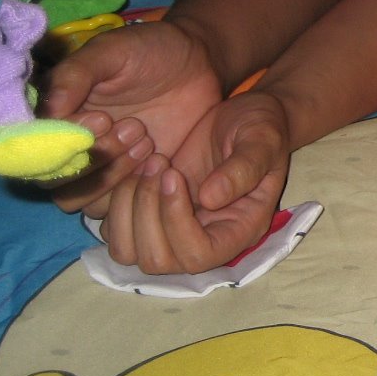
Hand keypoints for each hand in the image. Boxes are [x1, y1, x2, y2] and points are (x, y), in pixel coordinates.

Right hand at [41, 20, 221, 216]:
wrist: (199, 63)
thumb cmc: (151, 51)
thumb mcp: (112, 50)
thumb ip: (76, 75)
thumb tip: (49, 110)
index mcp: (55, 115)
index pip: (36, 147)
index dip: (64, 141)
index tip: (103, 119)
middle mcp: (69, 146)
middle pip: (54, 180)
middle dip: (93, 159)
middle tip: (134, 127)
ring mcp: (98, 167)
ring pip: (78, 200)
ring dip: (111, 177)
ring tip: (146, 139)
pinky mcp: (130, 180)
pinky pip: (115, 206)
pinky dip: (134, 189)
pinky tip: (160, 157)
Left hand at [98, 89, 289, 274]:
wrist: (242, 115)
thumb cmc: (259, 127)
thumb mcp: (262, 139)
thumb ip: (244, 167)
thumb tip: (210, 199)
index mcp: (238, 230)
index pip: (199, 255)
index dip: (177, 223)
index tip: (173, 175)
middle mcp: (204, 239)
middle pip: (157, 260)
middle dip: (147, 213)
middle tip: (158, 164)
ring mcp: (172, 231)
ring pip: (128, 252)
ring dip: (126, 209)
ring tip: (146, 166)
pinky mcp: (149, 216)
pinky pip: (114, 231)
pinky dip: (115, 202)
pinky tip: (135, 168)